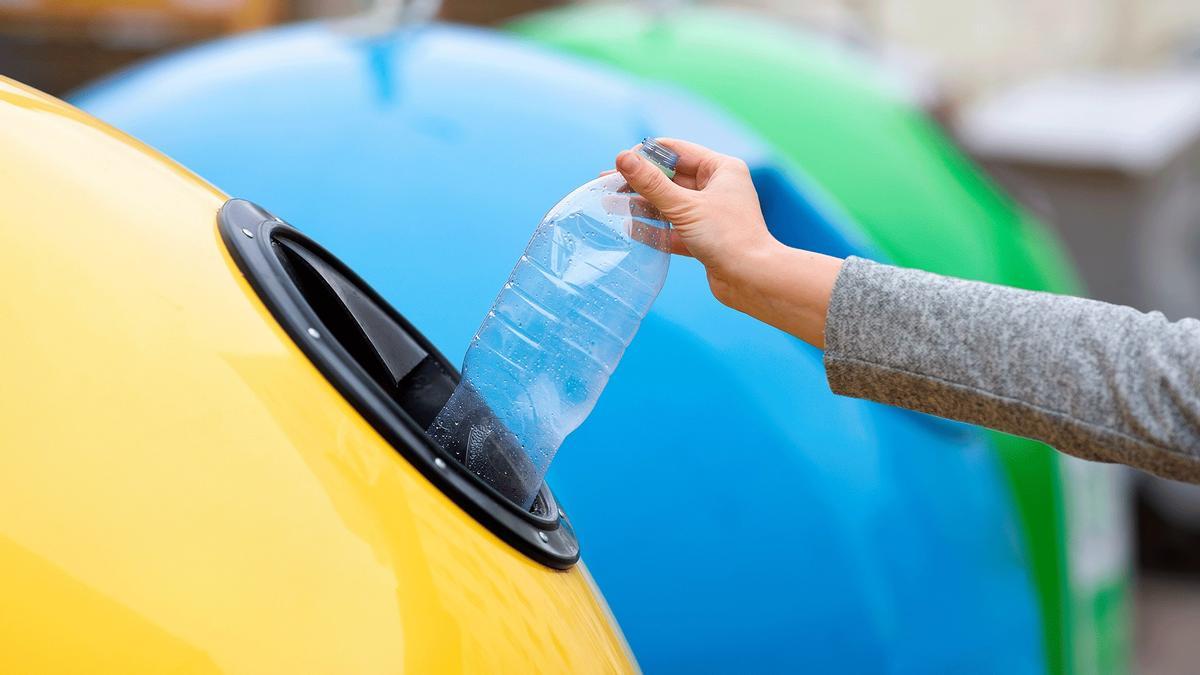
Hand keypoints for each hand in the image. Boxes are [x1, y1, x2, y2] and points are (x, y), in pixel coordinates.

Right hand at [616, 139, 843, 347]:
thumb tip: (622, 157)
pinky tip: (630, 229)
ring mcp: (711, 214)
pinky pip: (673, 229)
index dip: (647, 155)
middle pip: (670, 178)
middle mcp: (718, 188)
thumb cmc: (727, 237)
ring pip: (670, 204)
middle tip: (607, 184)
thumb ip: (650, 183)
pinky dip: (654, 229)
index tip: (620, 163)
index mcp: (721, 169)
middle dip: (639, 182)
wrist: (752, 280)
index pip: (677, 151)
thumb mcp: (683, 206)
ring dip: (642, 205)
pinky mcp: (705, 239)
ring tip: (609, 204)